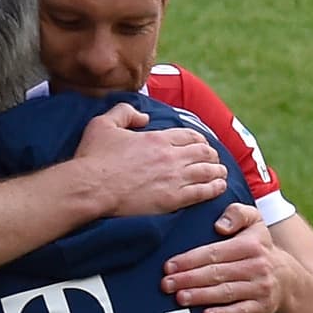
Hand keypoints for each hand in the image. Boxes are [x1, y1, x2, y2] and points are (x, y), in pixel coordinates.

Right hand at [76, 103, 226, 217]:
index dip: (199, 139)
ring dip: (217, 171)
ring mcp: (174, 178)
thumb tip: (144, 116)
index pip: (189, 135)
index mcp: (156, 137)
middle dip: (212, 155)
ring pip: (207, 171)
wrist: (91, 188)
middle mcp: (170, 156)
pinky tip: (220, 188)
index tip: (202, 144)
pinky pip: (203, 192)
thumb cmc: (94, 158)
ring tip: (222, 173)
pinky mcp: (173, 200)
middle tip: (214, 160)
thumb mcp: (104, 123)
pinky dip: (215, 188)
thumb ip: (125, 113)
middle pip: (203, 152)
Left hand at [160, 202, 281, 312]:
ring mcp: (260, 288)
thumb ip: (237, 213)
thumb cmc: (259, 247)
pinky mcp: (262, 307)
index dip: (190, 259)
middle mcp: (256, 266)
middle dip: (189, 279)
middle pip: (217, 273)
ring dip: (201, 296)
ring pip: (226, 292)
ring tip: (179, 299)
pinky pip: (241, 312)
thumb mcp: (254, 221)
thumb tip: (219, 225)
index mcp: (250, 245)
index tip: (169, 266)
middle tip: (166, 284)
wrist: (287, 279)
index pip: (215, 252)